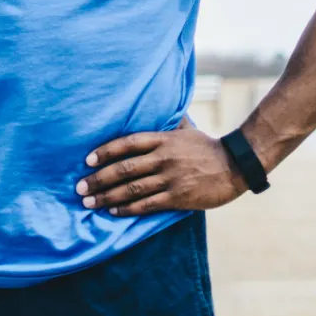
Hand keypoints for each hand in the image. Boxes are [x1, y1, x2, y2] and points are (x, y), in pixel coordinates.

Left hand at [75, 121, 246, 216]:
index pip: (127, 143)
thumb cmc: (207, 147)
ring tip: (90, 202)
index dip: (105, 151)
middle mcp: (163, 158)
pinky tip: (113, 211)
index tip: (87, 160)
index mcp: (163, 139)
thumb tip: (157, 105)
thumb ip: (168, 122)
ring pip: (132, 189)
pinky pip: (147, 205)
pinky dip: (127, 208)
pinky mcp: (178, 197)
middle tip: (80, 188)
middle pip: (124, 168)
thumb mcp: (186, 129)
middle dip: (99, 179)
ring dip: (107, 196)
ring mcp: (170, 178)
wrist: (235, 166)